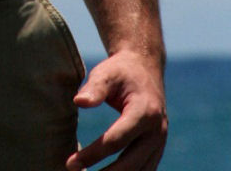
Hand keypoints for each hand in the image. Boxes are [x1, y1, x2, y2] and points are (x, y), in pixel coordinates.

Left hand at [66, 50, 166, 169]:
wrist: (144, 68)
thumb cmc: (120, 71)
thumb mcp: (106, 73)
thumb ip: (94, 88)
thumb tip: (78, 102)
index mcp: (145, 112)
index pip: (116, 140)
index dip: (93, 154)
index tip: (71, 163)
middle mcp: (156, 132)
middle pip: (129, 165)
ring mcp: (159, 144)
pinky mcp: (157, 150)